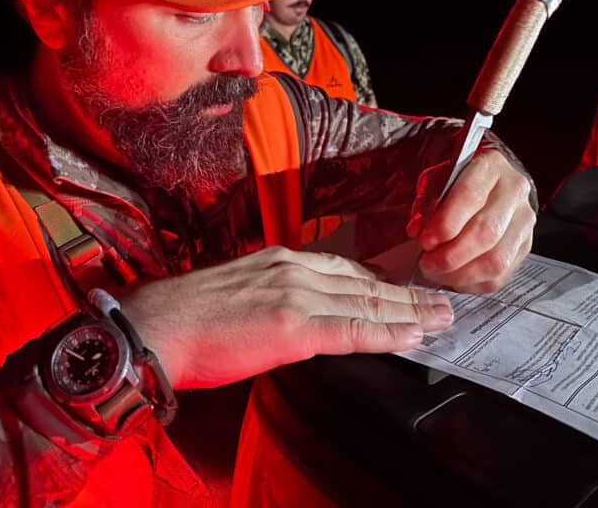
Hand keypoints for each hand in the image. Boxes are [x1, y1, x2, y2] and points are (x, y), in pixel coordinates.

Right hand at [120, 247, 452, 388]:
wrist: (155, 326)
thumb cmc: (187, 317)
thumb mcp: (241, 292)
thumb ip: (276, 297)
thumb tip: (299, 316)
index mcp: (281, 260)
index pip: (346, 269)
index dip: (382, 282)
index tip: (406, 290)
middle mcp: (295, 269)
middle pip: (365, 282)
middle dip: (407, 295)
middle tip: (442, 304)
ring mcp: (297, 294)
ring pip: (367, 303)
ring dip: (410, 313)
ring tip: (440, 320)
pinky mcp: (294, 324)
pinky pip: (353, 329)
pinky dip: (387, 333)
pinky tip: (411, 336)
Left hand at [406, 148, 535, 293]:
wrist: (487, 182)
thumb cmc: (456, 180)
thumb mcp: (435, 178)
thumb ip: (425, 202)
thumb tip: (417, 230)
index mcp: (490, 166)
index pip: (470, 197)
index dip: (445, 224)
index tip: (424, 241)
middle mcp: (513, 192)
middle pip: (486, 233)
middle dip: (451, 256)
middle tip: (427, 263)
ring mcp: (523, 220)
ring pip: (497, 260)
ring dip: (462, 274)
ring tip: (437, 273)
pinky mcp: (524, 245)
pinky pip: (501, 275)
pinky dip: (473, 283)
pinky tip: (454, 278)